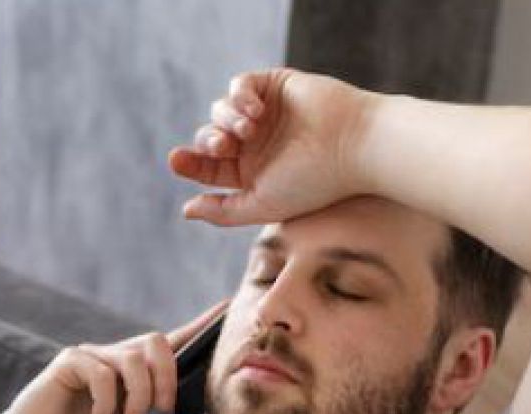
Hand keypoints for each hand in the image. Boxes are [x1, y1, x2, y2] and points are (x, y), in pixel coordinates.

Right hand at [0, 300, 228, 413]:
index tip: (226, 308)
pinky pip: (102, 372)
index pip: (171, 345)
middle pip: (157, 342)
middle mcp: (114, 359)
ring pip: (133, 358)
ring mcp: (92, 357)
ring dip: (141, 395)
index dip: (199, 326)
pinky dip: (106, 402)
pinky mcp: (69, 362)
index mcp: (132, 377)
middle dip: (169, 379)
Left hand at [168, 67, 375, 226]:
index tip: (176, 160)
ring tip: (248, 129)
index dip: (189, 162)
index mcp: (250, 172)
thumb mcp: (262, 205)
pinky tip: (255, 110)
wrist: (354, 146)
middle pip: (209, 137)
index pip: (209, 167)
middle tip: (222, 146)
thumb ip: (223, 211)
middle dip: (208, 141)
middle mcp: (255, 143)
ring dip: (226, 119)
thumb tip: (186, 210)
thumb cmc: (313, 182)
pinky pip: (240, 85)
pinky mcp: (275, 85)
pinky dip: (239, 95)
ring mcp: (265, 113)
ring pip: (220, 110)